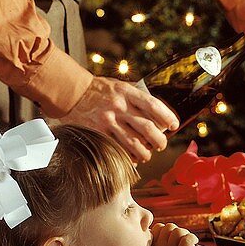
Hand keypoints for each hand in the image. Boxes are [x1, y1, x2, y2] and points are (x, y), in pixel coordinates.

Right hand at [61, 76, 178, 162]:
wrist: (70, 92)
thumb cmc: (100, 90)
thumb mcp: (121, 87)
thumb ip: (138, 99)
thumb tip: (160, 116)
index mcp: (127, 93)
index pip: (154, 105)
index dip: (168, 117)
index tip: (173, 126)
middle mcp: (118, 106)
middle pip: (148, 128)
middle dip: (160, 140)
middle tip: (161, 145)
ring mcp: (107, 120)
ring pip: (134, 143)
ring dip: (146, 153)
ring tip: (148, 154)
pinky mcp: (97, 132)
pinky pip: (117, 149)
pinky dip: (128, 157)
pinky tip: (133, 158)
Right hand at [145, 223, 197, 245]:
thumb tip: (154, 243)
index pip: (156, 228)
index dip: (164, 231)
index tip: (169, 239)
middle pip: (167, 227)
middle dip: (175, 231)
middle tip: (180, 242)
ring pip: (178, 230)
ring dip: (184, 234)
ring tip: (187, 243)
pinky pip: (187, 239)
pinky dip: (192, 238)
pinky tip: (194, 243)